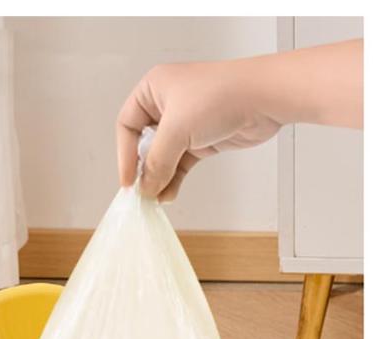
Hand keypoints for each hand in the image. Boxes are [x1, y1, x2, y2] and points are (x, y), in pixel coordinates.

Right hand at [117, 59, 281, 201]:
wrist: (264, 98)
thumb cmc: (220, 97)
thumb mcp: (177, 130)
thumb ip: (156, 163)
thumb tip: (144, 188)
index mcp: (154, 89)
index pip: (127, 125)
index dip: (124, 154)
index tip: (128, 180)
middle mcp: (167, 104)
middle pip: (144, 144)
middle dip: (143, 169)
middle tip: (141, 192)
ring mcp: (186, 123)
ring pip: (164, 157)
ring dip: (159, 179)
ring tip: (155, 198)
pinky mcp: (202, 140)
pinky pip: (180, 164)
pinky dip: (174, 180)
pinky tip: (169, 194)